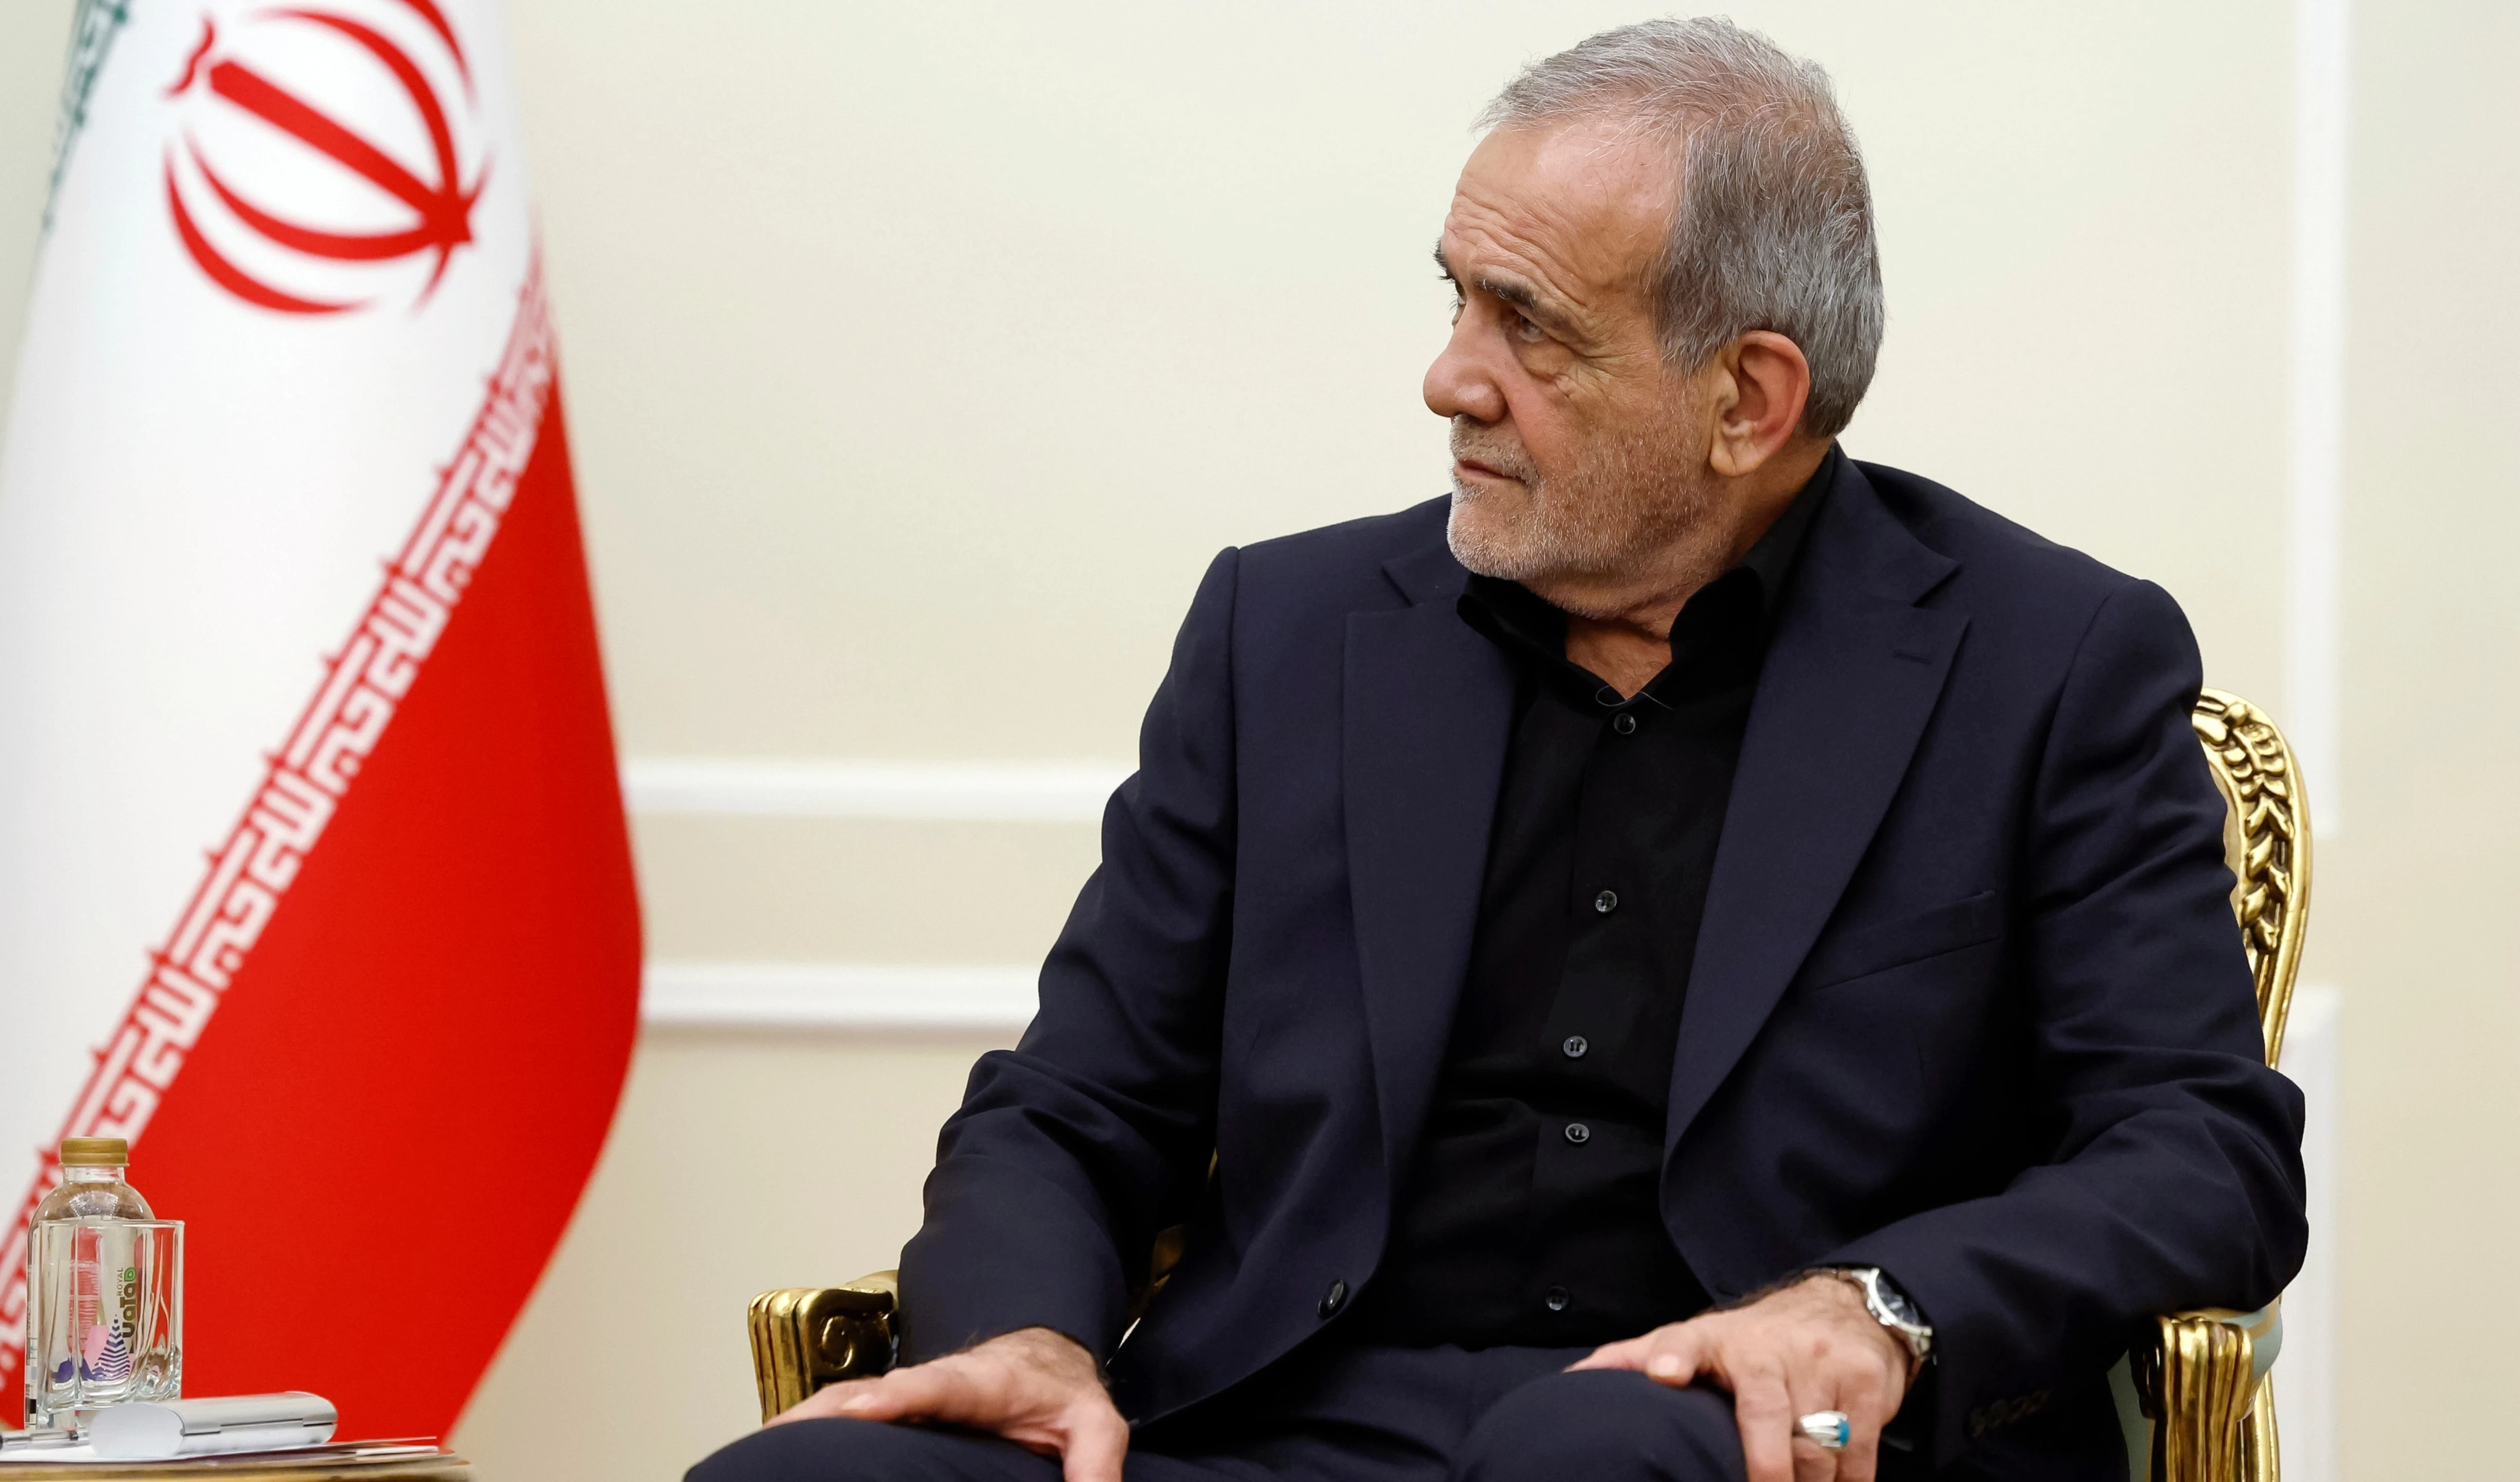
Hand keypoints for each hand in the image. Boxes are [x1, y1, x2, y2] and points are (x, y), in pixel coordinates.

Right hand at [769, 1326, 1127, 1481]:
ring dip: (801, 1421)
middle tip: (769, 1439)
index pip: (926, 1386)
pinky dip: (812, 1427)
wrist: (1048, 1356)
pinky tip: (781, 1453)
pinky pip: (847, 1415)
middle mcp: (930, 1382)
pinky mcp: (894, 1409)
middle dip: (817, 1412)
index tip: (850, 1409)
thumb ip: (1096, 1465)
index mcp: (976, 1382)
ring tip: (756, 1453)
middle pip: (864, 1393)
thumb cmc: (1064, 1392)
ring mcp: (907, 1394)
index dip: (885, 1398)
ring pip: (845, 1403)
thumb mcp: (1096, 1424)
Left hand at [1570, 1274, 1912, 1481]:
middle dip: (1763, 1469)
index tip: (1664, 1373)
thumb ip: (1637, 1358)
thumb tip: (1575, 1380)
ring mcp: (1823, 1365)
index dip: (1674, 1355)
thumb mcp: (1697, 1339)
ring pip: (1815, 1451)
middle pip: (1765, 1419)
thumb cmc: (1754, 1342)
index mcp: (1716, 1338)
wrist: (1844, 1307)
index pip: (1686, 1338)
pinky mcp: (1866, 1385)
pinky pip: (1858, 1457)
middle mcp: (1770, 1349)